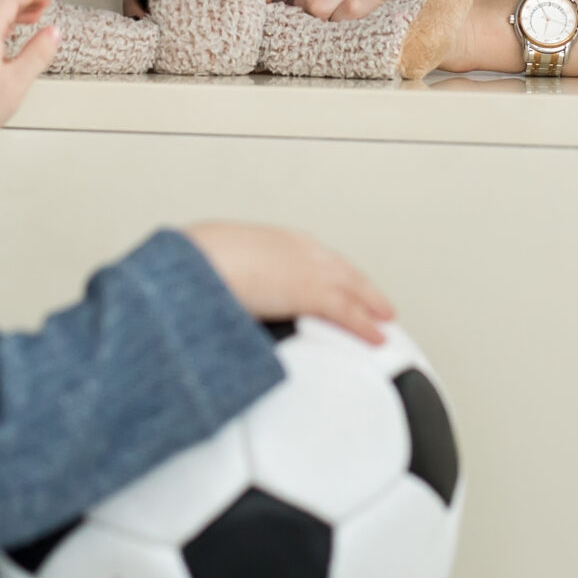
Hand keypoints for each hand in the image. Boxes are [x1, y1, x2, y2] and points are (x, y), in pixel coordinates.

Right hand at [184, 223, 394, 344]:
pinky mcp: (312, 293)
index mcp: (274, 239)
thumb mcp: (212, 264)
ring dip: (370, 305)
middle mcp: (298, 249)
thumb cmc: (194, 263)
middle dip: (360, 287)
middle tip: (375, 302)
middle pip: (342, 269)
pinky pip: (348, 313)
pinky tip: (376, 338)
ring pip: (352, 289)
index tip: (339, 280)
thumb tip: (217, 293)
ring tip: (383, 320)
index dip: (331, 270)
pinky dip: (364, 326)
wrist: (197, 262)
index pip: (315, 255)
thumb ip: (226, 278)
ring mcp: (308, 269)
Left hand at [239, 0, 428, 20]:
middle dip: (309, 22)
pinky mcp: (385, 10)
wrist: (457, 19)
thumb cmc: (402, 4)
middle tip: (335, 29)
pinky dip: (346, 38)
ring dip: (327, 32)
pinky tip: (366, 36)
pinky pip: (344, 26)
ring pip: (322, 15)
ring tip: (356, 32)